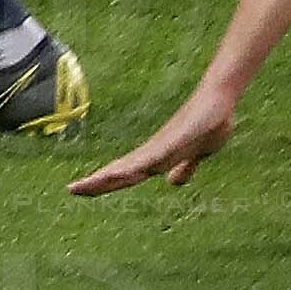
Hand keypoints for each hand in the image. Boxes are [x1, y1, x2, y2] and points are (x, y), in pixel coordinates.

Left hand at [67, 90, 235, 196]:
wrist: (219, 99)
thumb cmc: (207, 122)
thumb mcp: (194, 155)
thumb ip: (184, 168)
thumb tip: (172, 182)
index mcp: (156, 156)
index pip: (124, 173)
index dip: (104, 183)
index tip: (80, 190)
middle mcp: (154, 150)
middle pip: (121, 170)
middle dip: (98, 181)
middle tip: (72, 190)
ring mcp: (165, 143)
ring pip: (133, 164)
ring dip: (113, 174)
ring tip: (91, 183)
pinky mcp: (177, 138)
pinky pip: (157, 155)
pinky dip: (143, 165)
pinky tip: (132, 171)